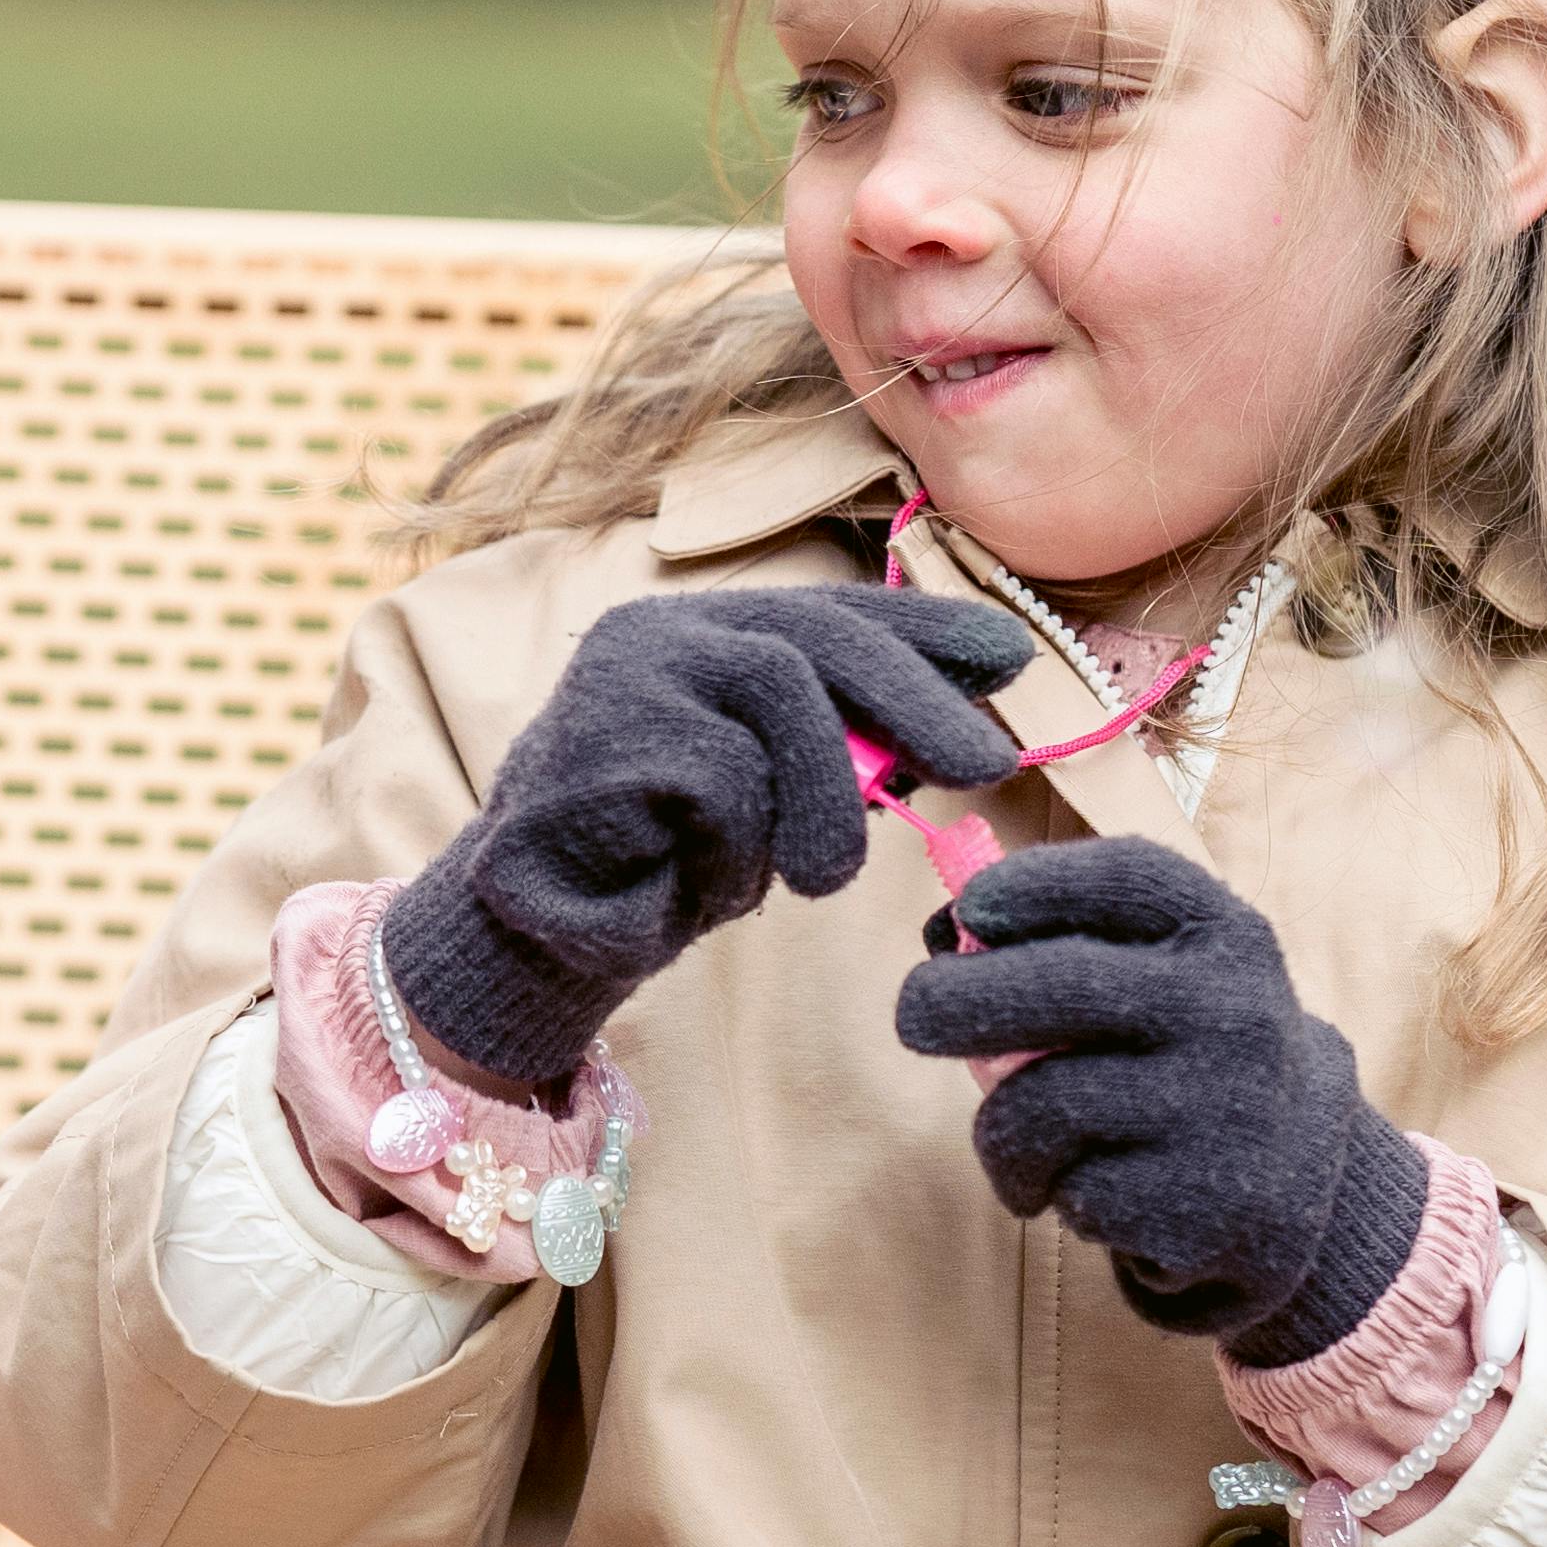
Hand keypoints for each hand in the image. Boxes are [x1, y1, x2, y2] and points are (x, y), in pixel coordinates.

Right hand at [372, 587, 1039, 1086]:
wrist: (532, 933)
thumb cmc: (662, 862)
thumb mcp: (773, 800)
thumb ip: (846, 755)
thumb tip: (966, 735)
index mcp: (705, 632)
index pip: (832, 613)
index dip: (927, 633)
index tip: (1014, 660)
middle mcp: (663, 630)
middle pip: (818, 638)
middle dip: (919, 699)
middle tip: (991, 763)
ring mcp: (629, 672)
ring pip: (785, 701)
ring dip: (822, 802)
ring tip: (821, 877)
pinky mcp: (605, 732)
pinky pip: (726, 780)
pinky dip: (738, 846)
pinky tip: (699, 878)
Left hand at [893, 842, 1429, 1365]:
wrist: (1306, 1175)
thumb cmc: (1190, 1052)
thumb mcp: (1167, 975)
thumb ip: (1070, 944)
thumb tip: (943, 935)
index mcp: (1224, 935)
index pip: (1123, 879)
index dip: (1029, 885)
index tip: (967, 910)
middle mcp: (1233, 1011)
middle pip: (1058, 988)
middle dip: (953, 1002)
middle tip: (915, 1019)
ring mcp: (1222, 1111)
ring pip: (1038, 1108)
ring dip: (1001, 1135)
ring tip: (1026, 1149)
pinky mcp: (1202, 1206)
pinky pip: (1069, 1192)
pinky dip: (1057, 1196)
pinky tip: (1098, 1193)